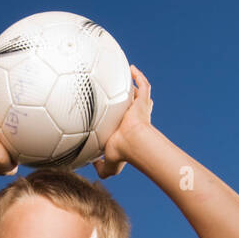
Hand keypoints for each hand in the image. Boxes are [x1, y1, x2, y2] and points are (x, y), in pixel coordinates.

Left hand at [93, 64, 153, 179]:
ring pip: (139, 95)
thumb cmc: (123, 152)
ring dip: (134, 87)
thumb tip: (94, 166)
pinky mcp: (143, 101)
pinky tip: (131, 69)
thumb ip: (102, 168)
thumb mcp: (110, 165)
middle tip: (123, 94)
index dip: (125, 119)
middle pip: (136, 107)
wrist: (131, 142)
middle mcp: (135, 117)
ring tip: (125, 78)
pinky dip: (139, 76)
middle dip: (131, 101)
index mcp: (128, 130)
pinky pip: (143, 85)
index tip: (117, 115)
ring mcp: (140, 108)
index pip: (128, 122)